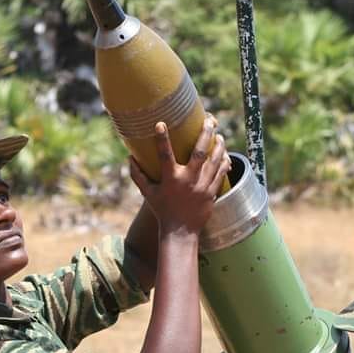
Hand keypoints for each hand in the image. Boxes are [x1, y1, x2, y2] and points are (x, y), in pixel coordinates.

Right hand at [129, 115, 229, 235]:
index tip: (161, 124)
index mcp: (171, 179)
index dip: (162, 139)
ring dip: (218, 145)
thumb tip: (129, 158)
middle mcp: (188, 180)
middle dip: (205, 133)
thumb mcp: (148, 194)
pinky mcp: (212, 192)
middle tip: (209, 120)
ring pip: (215, 160)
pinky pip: (221, 173)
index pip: (165, 154)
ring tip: (219, 134)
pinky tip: (224, 153)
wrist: (181, 232)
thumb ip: (138, 176)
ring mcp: (202, 186)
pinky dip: (224, 162)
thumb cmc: (163, 211)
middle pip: (199, 152)